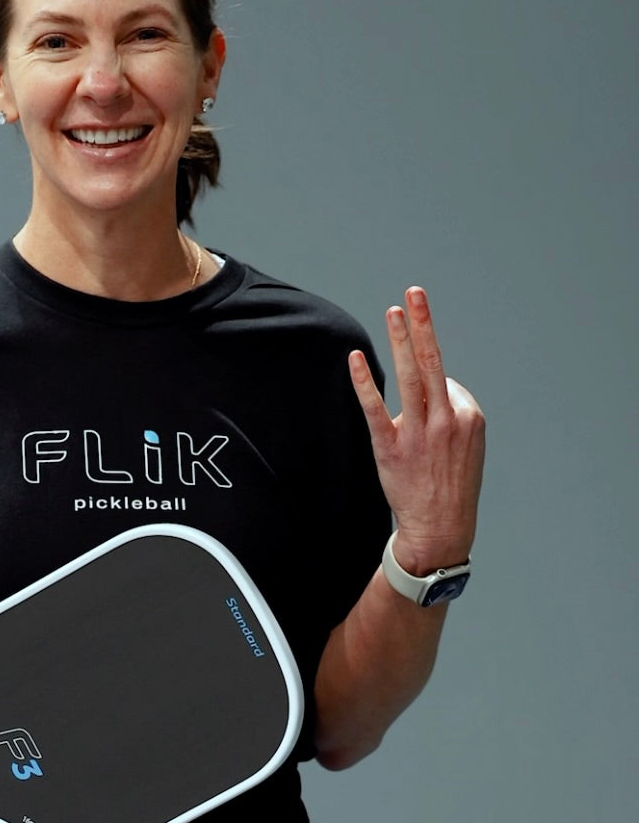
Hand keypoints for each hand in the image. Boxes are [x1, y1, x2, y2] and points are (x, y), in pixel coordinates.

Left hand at [349, 287, 484, 573]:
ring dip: (401, 339)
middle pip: (433, 362)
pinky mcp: (392, 447)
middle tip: (415, 293)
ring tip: (394, 311)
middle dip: (424, 324)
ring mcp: (419, 433)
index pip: (443, 380)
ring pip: (410, 376)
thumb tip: (433, 385)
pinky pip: (376, 408)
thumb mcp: (466, 446)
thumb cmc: (450, 485)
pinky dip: (364, 382)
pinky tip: (354, 359)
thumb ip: (451, 412)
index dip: (430, 389)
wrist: (440, 529)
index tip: (427, 413)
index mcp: (468, 417)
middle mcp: (447, 420)